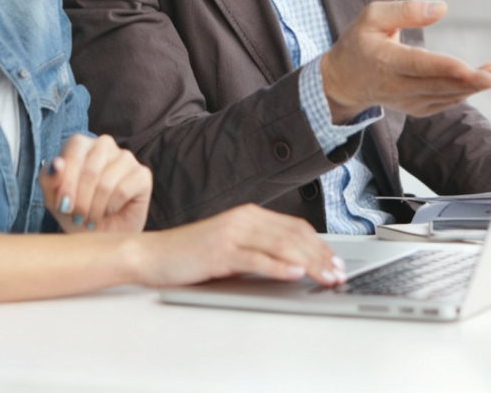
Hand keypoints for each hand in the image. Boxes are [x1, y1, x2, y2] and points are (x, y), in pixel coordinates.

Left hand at [40, 134, 151, 233]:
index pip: (73, 151)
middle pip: (90, 169)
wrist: (101, 236)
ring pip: (106, 182)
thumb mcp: (54, 200)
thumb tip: (56, 164)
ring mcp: (126, 158)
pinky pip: (123, 190)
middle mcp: (105, 146)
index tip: (62, 206)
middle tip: (78, 217)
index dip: (66, 181)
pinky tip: (110, 211)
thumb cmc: (77, 214)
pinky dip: (112, 207)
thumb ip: (48, 179)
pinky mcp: (142, 174)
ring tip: (91, 218)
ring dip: (95, 207)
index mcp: (81, 145)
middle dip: (80, 200)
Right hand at [130, 204, 344, 286]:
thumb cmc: (192, 254)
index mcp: (250, 215)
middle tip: (338, 273)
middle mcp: (244, 219)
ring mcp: (231, 233)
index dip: (320, 245)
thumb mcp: (232, 248)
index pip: (295, 228)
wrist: (152, 254)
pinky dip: (277, 266)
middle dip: (320, 256)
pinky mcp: (219, 251)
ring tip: (325, 276)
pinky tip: (293, 273)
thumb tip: (295, 266)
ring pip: (280, 245)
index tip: (336, 262)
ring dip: (308, 262)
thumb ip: (259, 251)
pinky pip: (255, 258)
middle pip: (293, 236)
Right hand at [319, 0, 490, 120]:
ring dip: (473, 86)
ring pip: (445, 96)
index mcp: (385, 60)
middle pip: (438, 85)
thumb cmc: (359, 43)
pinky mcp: (415, 107)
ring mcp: (406, 100)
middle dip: (471, 81)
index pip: (419, 65)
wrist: (342, 81)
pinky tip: (481, 81)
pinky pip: (443, 102)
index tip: (470, 68)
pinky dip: (463, 93)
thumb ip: (406, 10)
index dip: (446, 68)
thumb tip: (442, 8)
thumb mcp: (373, 16)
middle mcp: (397, 86)